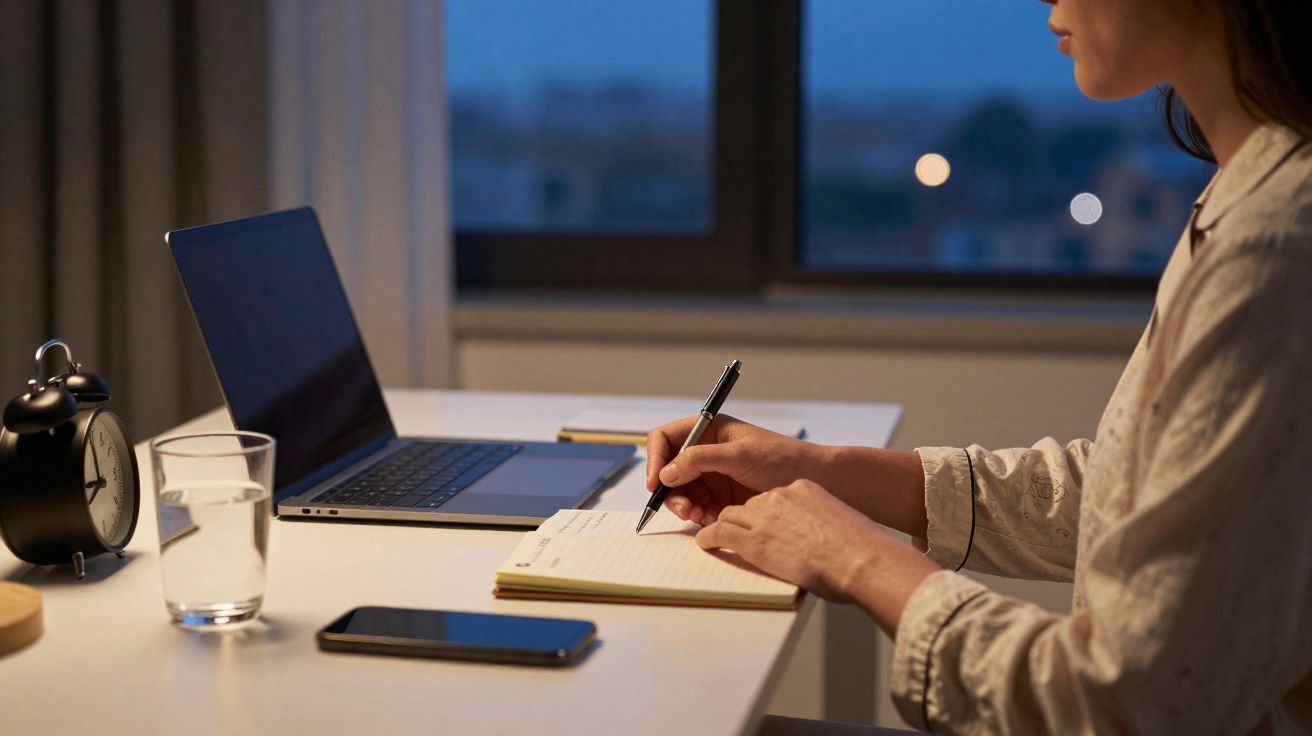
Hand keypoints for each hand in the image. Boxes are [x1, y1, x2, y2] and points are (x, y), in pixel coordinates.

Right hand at [646, 415, 829, 524]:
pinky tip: (710, 520)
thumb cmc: (783, 459)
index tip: (656, 482)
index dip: (656, 458)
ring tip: (697, 516)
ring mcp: (714, 476)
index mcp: (709, 430)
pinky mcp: (723, 499)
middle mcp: (707, 452)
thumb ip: (700, 460)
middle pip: (669, 470)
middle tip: (682, 508)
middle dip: (670, 489)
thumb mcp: (739, 455)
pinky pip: (698, 508)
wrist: (817, 481)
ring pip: (681, 492)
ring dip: (683, 505)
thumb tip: (666, 473)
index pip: (666, 438)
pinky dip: (698, 516)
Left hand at [696, 479, 940, 632]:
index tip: (766, 523)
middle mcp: (781, 496)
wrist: (860, 560)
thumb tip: (822, 543)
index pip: (774, 497)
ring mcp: (764, 517)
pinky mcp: (753, 540)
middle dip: (744, 519)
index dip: (767, 513)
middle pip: (750, 505)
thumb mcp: (841, 525)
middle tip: (739, 533)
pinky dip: (709, 537)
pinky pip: (719, 532)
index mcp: (804, 489)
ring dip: (724, 526)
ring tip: (717, 537)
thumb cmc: (861, 551)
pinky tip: (705, 543)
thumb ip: (823, 526)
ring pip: (731, 515)